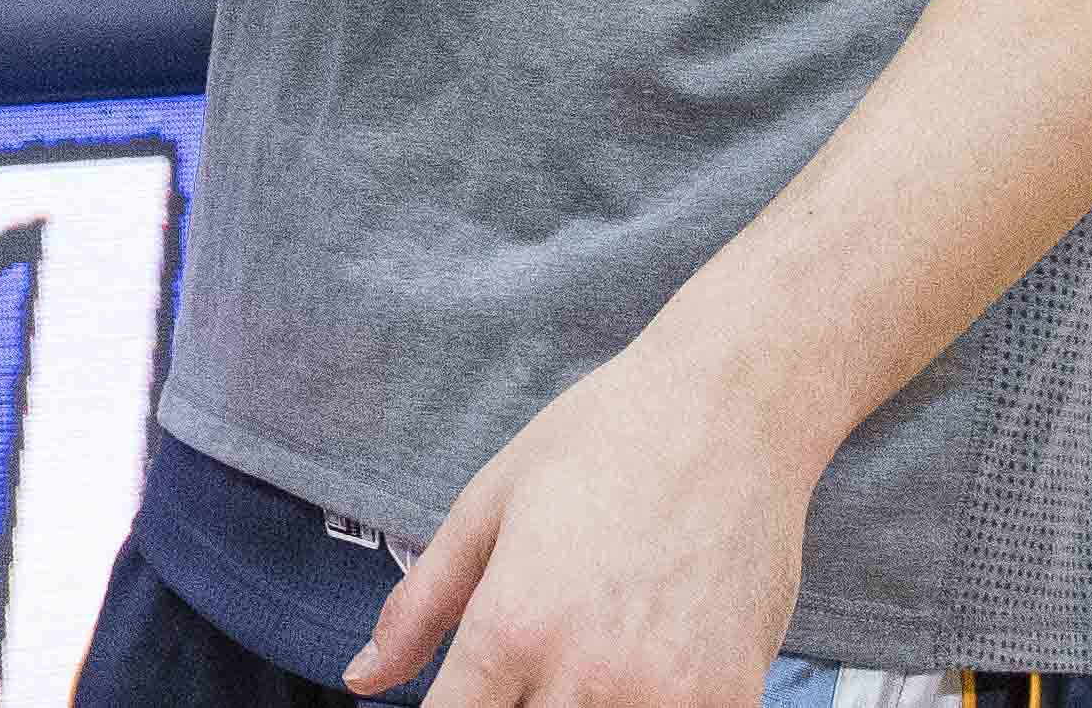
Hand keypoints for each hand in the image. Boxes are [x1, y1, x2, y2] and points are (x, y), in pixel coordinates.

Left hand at [345, 334, 815, 701]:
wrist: (730, 411)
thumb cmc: (602, 442)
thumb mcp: (486, 507)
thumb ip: (419, 607)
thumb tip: (361, 680)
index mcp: (513, 628)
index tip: (459, 695)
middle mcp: (589, 677)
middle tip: (523, 666)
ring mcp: (667, 699)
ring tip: (578, 659)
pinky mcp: (730, 699)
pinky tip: (639, 663)